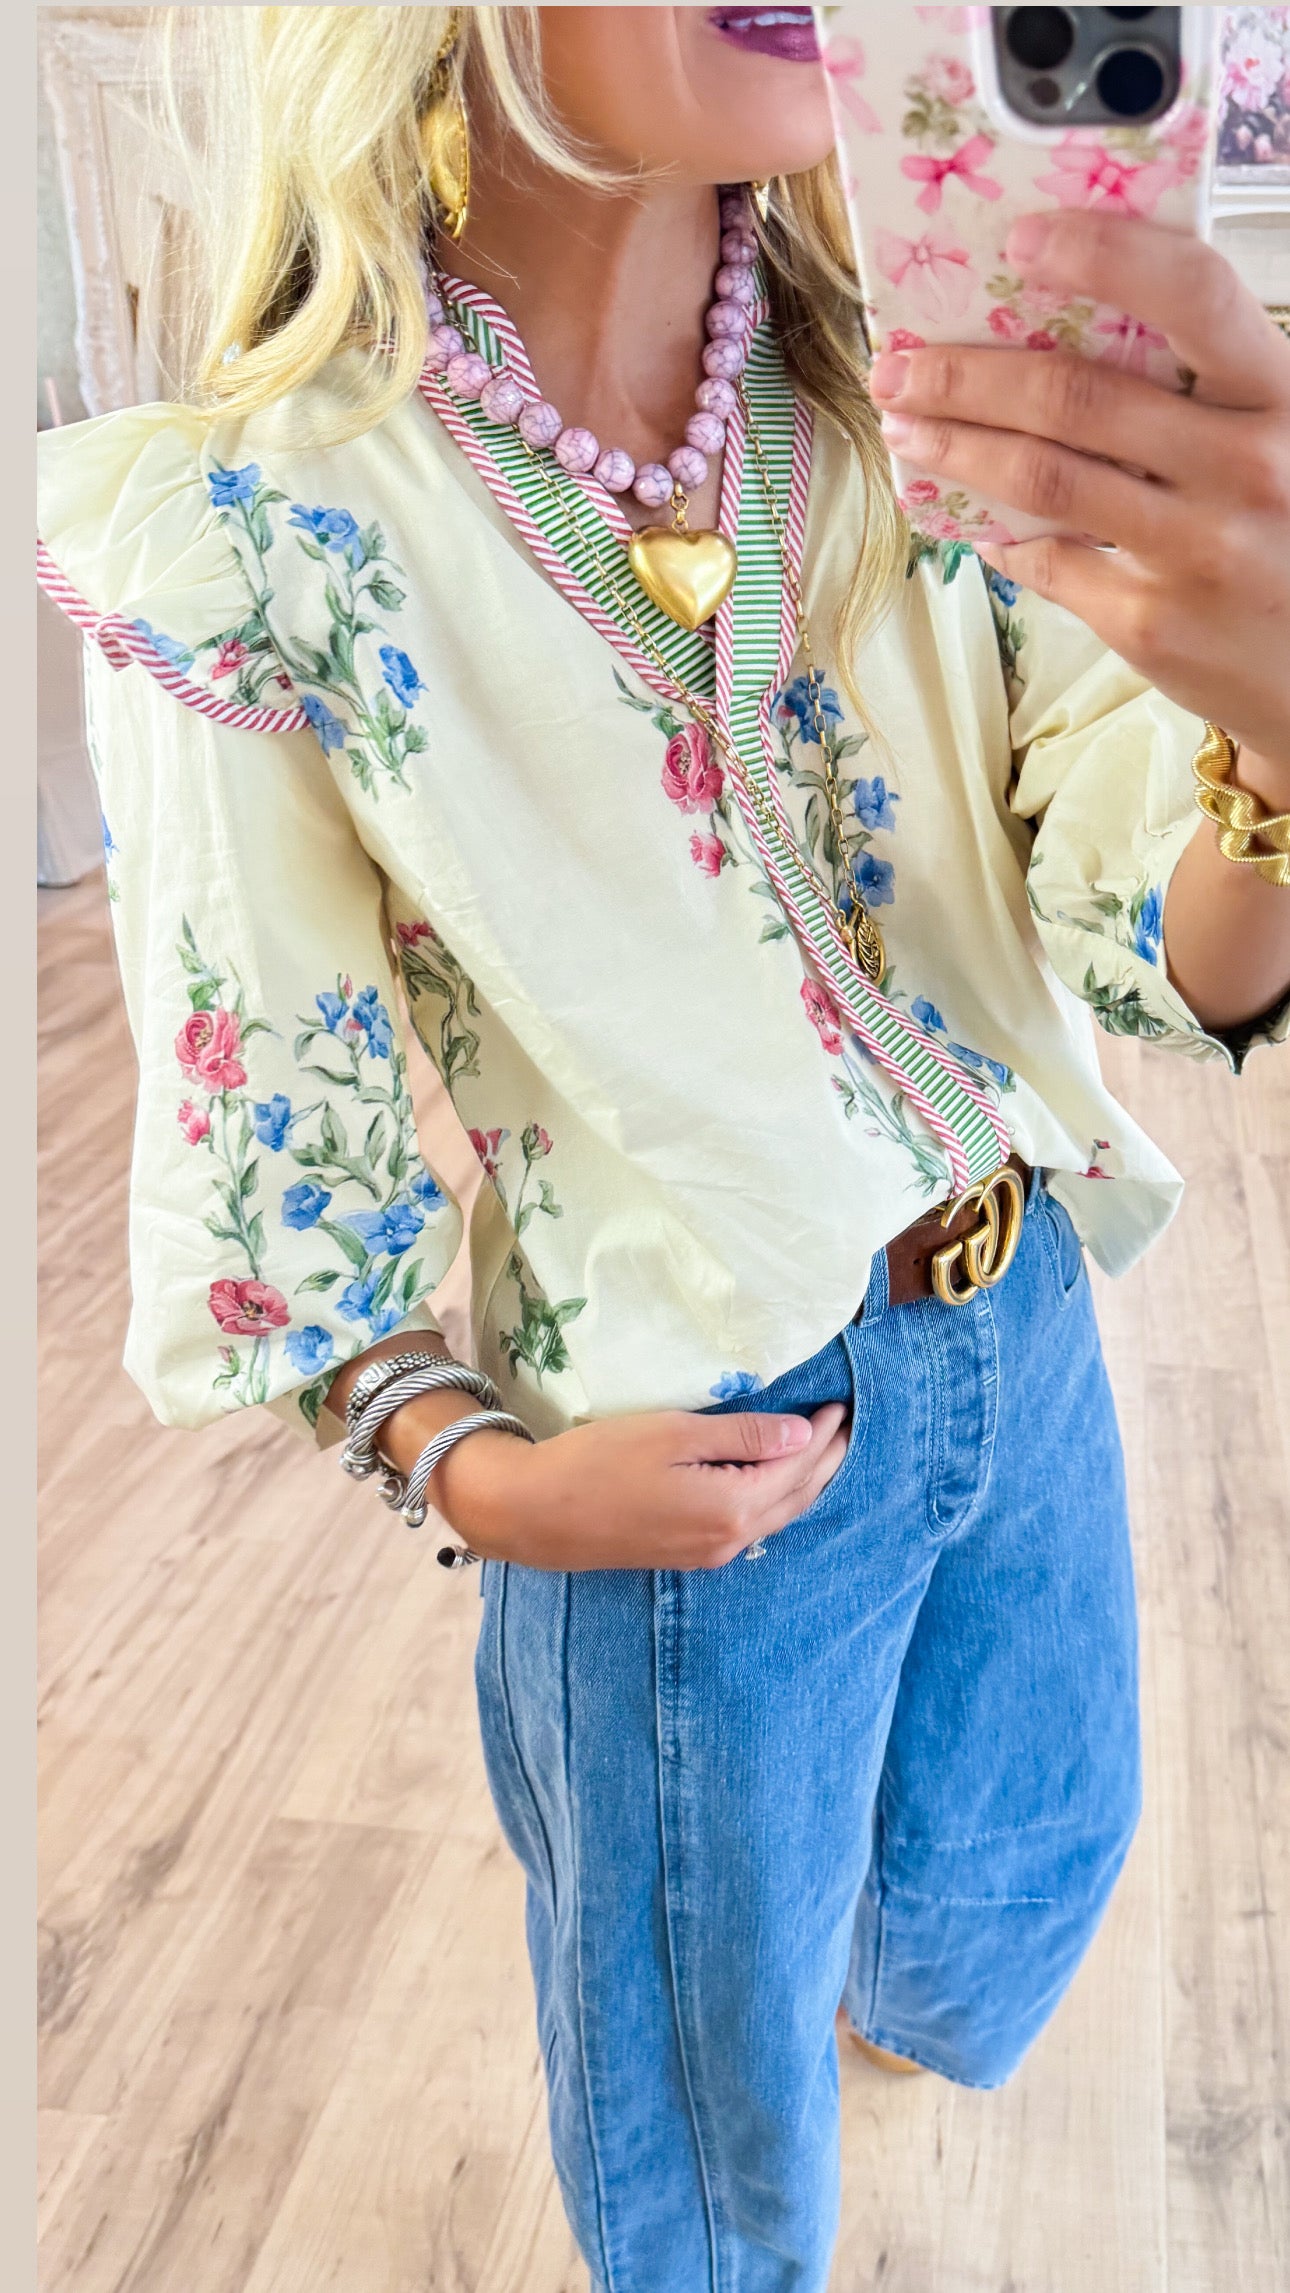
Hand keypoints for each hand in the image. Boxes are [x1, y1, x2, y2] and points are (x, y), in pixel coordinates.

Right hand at [431, 1400, 852, 1571]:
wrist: (534, 1513)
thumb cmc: (599, 1462)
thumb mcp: (674, 1434)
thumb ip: (743, 1434)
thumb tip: (803, 1433)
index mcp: (732, 1507)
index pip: (797, 1467)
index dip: (822, 1435)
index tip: (838, 1404)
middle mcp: (728, 1539)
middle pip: (796, 1498)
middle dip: (826, 1462)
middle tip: (846, 1427)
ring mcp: (707, 1552)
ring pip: (775, 1515)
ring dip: (804, 1483)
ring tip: (823, 1451)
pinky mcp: (687, 1553)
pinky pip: (751, 1525)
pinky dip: (775, 1499)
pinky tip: (773, 1482)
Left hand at [869, 210, 1289, 803]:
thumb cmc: (1287, 532)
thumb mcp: (1276, 435)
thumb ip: (1201, 387)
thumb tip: (1056, 327)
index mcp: (1277, 395)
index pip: (1194, 292)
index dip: (1103, 255)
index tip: (1022, 239)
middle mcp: (1245, 467)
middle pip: (1075, 397)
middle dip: (967, 375)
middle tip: (901, 363)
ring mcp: (1196, 551)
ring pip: (1042, 479)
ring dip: (955, 446)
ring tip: (907, 426)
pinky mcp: (1152, 623)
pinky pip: (1049, 562)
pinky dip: (998, 536)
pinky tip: (968, 517)